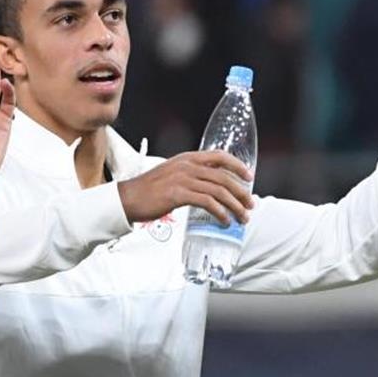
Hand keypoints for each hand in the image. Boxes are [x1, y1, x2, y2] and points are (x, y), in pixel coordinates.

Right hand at [118, 151, 254, 224]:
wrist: (128, 198)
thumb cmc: (148, 190)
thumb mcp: (172, 174)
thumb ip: (189, 175)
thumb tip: (210, 186)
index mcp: (187, 158)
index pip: (219, 155)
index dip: (237, 165)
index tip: (249, 176)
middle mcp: (187, 165)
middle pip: (224, 177)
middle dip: (241, 192)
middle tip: (250, 205)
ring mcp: (182, 179)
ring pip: (219, 191)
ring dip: (235, 206)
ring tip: (241, 218)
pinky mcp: (178, 194)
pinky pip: (207, 202)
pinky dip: (220, 213)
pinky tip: (224, 221)